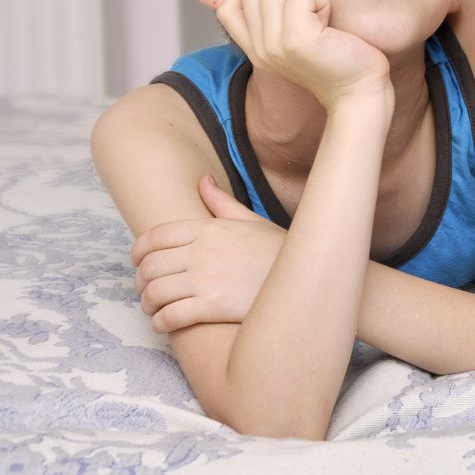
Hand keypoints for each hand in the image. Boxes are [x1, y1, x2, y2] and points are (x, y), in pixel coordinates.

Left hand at [131, 175, 284, 332]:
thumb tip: (203, 181)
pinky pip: (170, 317)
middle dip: (140, 282)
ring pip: (154, 293)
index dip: (138, 252)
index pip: (155, 237)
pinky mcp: (213, 307)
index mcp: (209, 228)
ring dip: (147, 305)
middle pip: (149, 267)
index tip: (138, 263)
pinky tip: (164, 324)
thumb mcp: (252, 221)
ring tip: (154, 310)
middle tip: (146, 291)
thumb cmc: (278, 251)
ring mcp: (206, 279)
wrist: (305, 279)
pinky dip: (160, 323)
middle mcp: (203, 252)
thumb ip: (222, 202)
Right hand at [218, 0, 391, 109]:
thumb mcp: (291, 42)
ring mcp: (274, 44)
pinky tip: (328, 26)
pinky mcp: (296, 39)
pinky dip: (320, 2)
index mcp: (255, 50)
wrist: (359, 93)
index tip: (288, 10)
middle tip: (308, 16)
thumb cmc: (336, 60)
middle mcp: (259, 49)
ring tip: (319, 22)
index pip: (226, 5)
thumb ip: (271, 19)